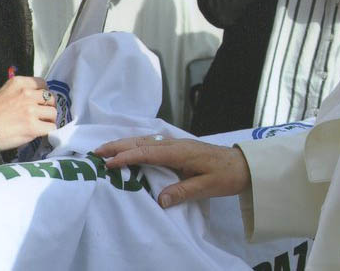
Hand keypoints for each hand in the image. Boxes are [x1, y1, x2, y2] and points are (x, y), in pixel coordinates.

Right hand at [0, 76, 56, 149]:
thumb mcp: (5, 92)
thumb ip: (21, 92)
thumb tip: (38, 99)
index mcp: (19, 83)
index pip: (42, 83)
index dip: (43, 93)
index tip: (40, 101)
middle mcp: (26, 94)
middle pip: (50, 98)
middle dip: (48, 106)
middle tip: (43, 114)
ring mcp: (30, 110)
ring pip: (53, 112)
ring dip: (49, 119)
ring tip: (42, 124)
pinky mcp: (33, 126)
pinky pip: (51, 127)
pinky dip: (48, 130)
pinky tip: (41, 132)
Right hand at [95, 136, 250, 207]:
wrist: (243, 164)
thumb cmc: (226, 175)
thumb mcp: (207, 187)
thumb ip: (183, 192)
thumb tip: (159, 200)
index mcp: (180, 152)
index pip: (147, 152)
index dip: (126, 157)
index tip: (108, 163)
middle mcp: (175, 144)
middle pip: (141, 142)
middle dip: (118, 146)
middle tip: (96, 152)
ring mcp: (176, 143)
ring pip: (144, 140)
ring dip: (124, 144)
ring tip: (106, 149)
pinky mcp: (177, 147)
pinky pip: (151, 143)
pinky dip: (135, 144)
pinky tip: (129, 148)